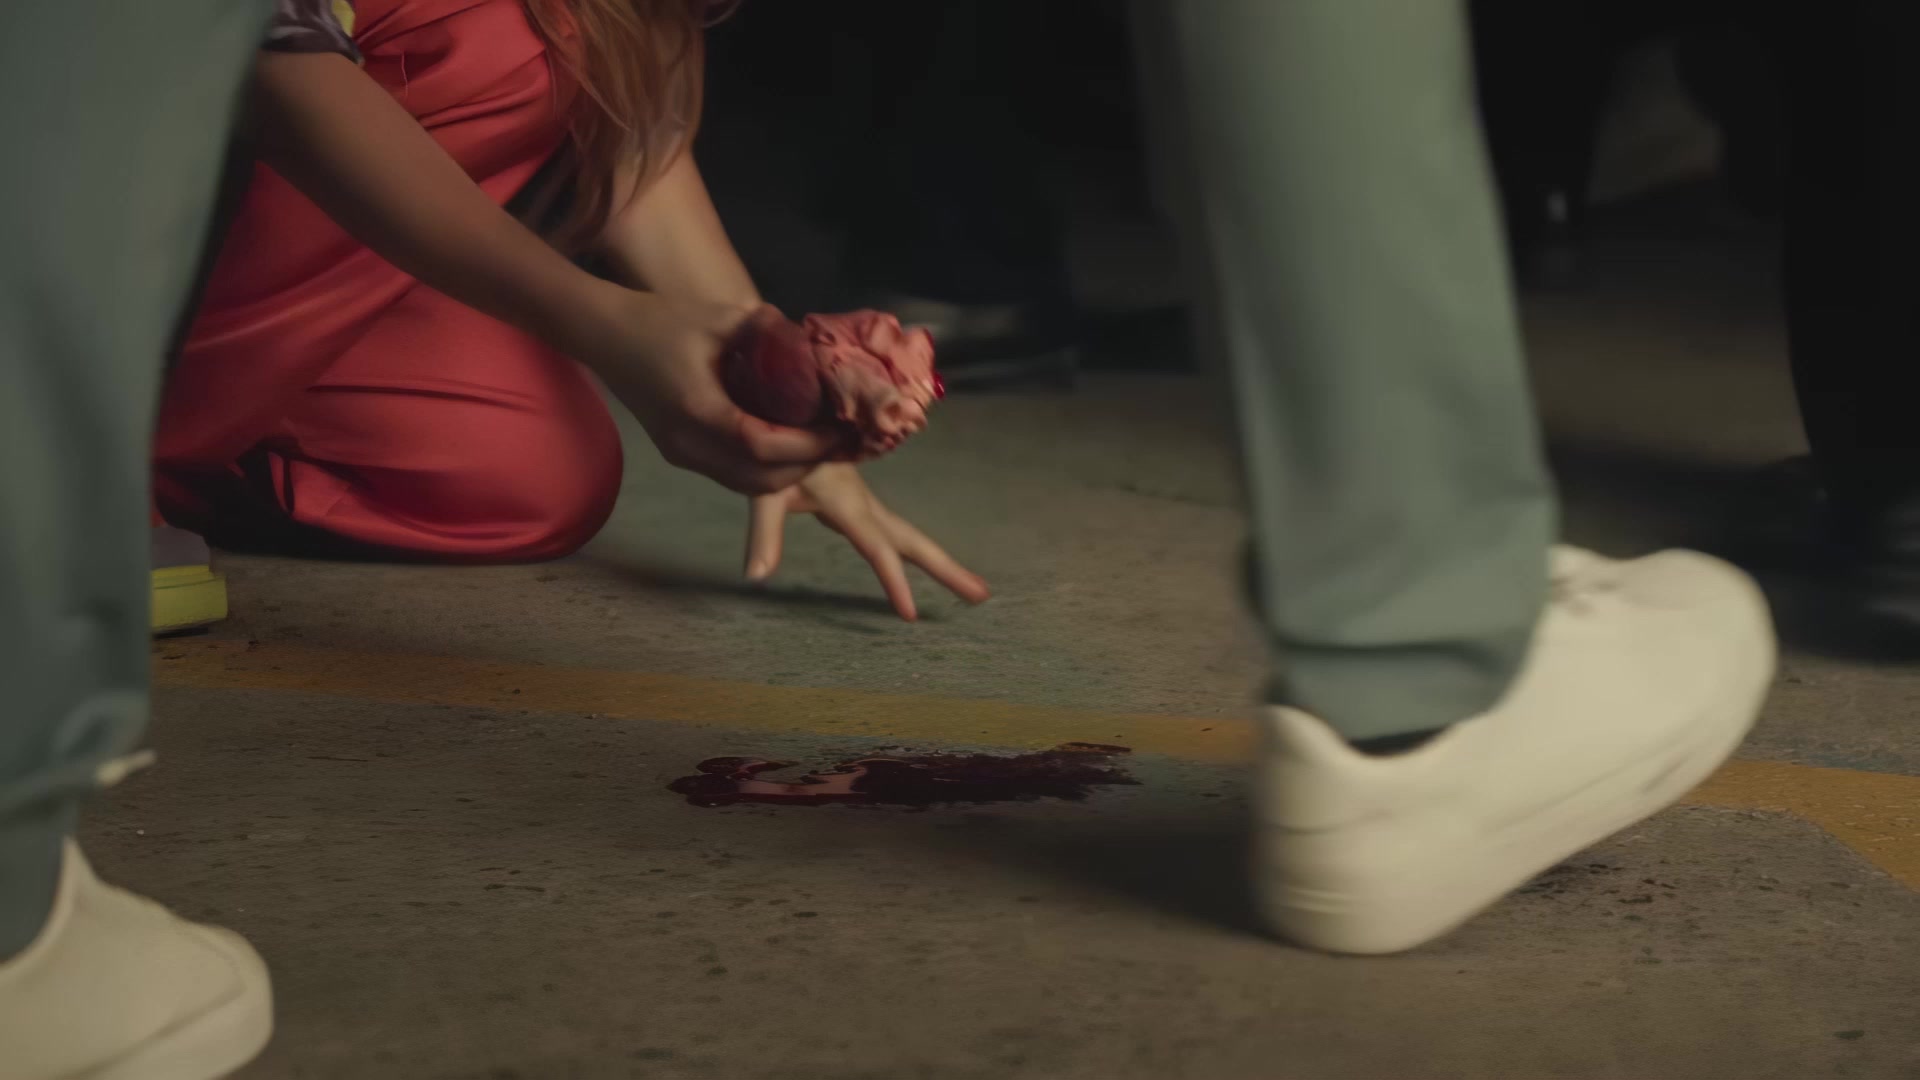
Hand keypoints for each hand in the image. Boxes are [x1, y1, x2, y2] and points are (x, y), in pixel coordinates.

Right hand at [593, 297, 839, 494]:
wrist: (603, 335)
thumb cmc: (657, 319)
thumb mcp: (717, 315)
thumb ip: (766, 329)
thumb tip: (809, 340)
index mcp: (697, 410)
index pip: (762, 446)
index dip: (807, 445)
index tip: (838, 429)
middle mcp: (688, 444)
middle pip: (759, 479)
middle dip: (805, 466)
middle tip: (836, 439)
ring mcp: (681, 454)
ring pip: (746, 485)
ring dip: (787, 473)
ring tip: (818, 444)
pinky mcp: (679, 454)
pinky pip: (730, 475)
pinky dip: (764, 469)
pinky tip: (786, 444)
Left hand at [745, 464, 990, 620]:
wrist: (784, 412)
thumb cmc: (772, 451)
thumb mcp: (764, 492)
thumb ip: (764, 534)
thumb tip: (755, 578)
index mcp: (848, 503)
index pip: (877, 548)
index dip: (894, 582)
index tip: (910, 615)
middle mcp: (865, 504)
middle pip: (915, 542)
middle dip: (948, 570)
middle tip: (983, 595)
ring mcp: (866, 505)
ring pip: (911, 537)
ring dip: (942, 563)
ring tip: (975, 590)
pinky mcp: (860, 505)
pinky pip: (897, 534)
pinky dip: (919, 553)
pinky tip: (929, 566)